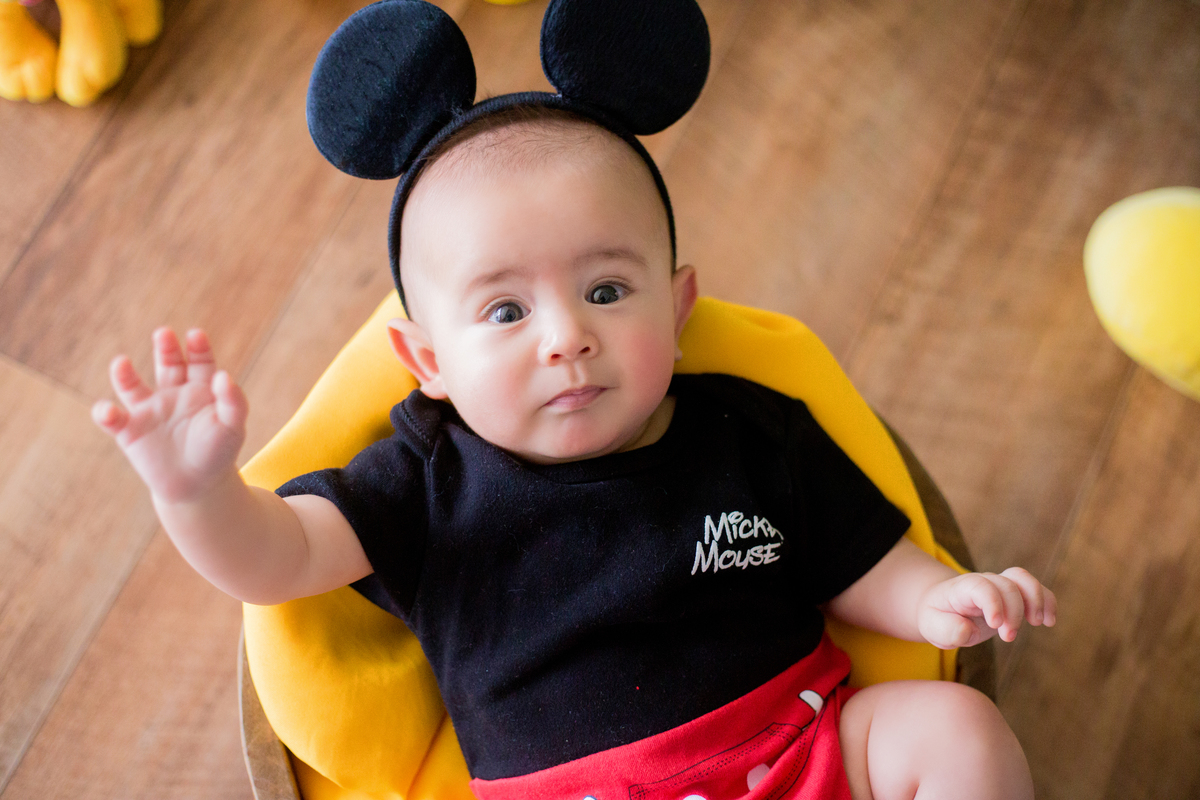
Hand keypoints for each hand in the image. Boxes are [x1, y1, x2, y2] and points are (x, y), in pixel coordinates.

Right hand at [92, 328, 247, 503]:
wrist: (198, 486)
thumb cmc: (218, 452)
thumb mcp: (233, 427)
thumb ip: (233, 401)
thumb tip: (224, 376)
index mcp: (200, 388)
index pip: (199, 361)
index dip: (198, 347)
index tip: (196, 335)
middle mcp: (173, 393)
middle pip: (168, 364)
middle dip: (166, 348)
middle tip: (164, 334)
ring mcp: (149, 410)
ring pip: (132, 386)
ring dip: (124, 374)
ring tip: (121, 363)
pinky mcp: (129, 431)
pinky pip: (113, 419)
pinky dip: (105, 413)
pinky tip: (108, 412)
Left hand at [917, 568, 1056, 648]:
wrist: (942, 607)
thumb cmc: (937, 618)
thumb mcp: (932, 627)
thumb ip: (948, 630)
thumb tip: (968, 631)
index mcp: (961, 588)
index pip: (980, 585)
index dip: (992, 602)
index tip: (996, 625)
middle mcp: (983, 582)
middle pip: (1006, 585)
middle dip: (1013, 612)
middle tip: (1008, 637)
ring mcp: (1000, 585)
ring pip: (1023, 579)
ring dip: (1036, 600)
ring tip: (1037, 623)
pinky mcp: (1013, 595)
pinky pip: (1035, 588)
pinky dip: (1047, 601)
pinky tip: (1049, 622)